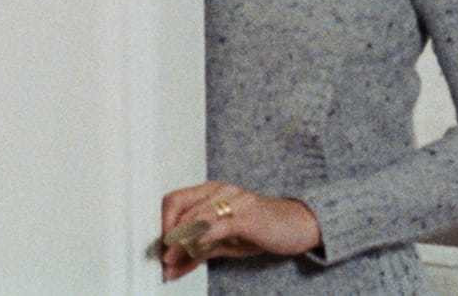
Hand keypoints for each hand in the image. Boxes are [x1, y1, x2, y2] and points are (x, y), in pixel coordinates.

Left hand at [158, 181, 320, 281]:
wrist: (298, 225)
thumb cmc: (261, 229)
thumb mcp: (224, 243)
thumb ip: (198, 251)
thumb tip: (172, 266)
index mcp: (212, 192)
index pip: (174, 200)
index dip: (162, 224)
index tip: (159, 247)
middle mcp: (221, 191)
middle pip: (178, 205)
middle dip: (166, 234)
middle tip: (163, 257)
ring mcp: (234, 200)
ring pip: (194, 216)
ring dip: (179, 242)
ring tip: (172, 261)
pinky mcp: (246, 215)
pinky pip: (215, 226)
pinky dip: (198, 241)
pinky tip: (191, 252)